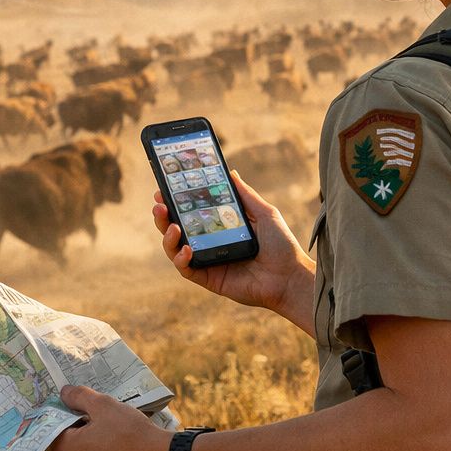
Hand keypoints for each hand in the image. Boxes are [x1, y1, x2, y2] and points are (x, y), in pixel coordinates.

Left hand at [50, 385, 169, 450]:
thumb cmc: (131, 432)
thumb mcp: (104, 405)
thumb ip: (79, 397)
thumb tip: (64, 393)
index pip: (56, 431)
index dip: (70, 419)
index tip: (85, 412)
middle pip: (70, 449)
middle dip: (81, 436)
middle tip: (103, 424)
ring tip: (115, 440)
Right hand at [153, 171, 315, 325]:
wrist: (290, 277)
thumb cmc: (281, 245)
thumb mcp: (264, 213)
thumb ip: (245, 195)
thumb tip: (231, 172)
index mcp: (219, 226)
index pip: (190, 211)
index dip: (175, 200)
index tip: (164, 188)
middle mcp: (209, 242)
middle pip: (176, 227)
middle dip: (163, 215)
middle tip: (159, 204)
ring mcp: (207, 261)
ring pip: (174, 248)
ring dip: (167, 236)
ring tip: (172, 225)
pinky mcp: (208, 278)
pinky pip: (186, 269)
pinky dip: (181, 258)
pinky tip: (186, 248)